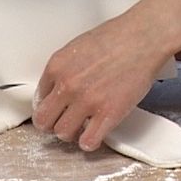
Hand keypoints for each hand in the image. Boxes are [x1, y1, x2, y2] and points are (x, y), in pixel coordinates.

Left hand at [32, 10, 171, 151]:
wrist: (142, 38)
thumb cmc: (114, 38)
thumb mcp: (76, 48)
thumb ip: (62, 70)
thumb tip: (54, 91)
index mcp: (56, 67)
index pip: (38, 99)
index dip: (47, 105)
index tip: (55, 108)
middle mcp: (67, 85)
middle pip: (44, 120)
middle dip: (51, 124)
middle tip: (61, 121)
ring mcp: (87, 101)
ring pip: (63, 133)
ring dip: (70, 133)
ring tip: (80, 127)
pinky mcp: (109, 113)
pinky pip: (88, 141)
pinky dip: (88, 142)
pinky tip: (93, 133)